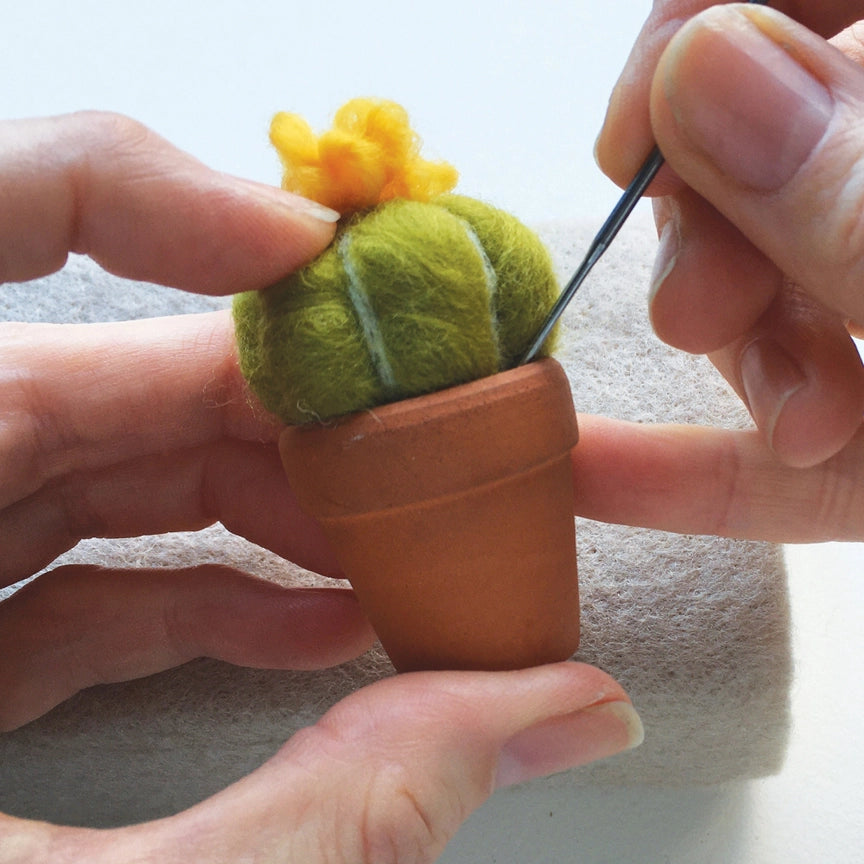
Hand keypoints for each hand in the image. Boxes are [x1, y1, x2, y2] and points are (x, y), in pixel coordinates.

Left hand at [0, 113, 642, 862]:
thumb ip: (342, 821)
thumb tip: (567, 708)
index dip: (137, 202)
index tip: (312, 254)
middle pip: (85, 378)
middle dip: (274, 409)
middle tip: (427, 450)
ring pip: (90, 464)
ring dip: (258, 500)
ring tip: (400, 551)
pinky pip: (69, 565)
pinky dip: (200, 585)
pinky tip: (316, 627)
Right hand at [595, 1, 863, 468]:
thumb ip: (863, 186)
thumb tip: (698, 67)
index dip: (695, 39)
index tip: (631, 145)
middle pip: (766, 160)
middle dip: (716, 238)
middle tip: (704, 312)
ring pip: (776, 304)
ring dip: (747, 367)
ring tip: (805, 426)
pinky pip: (780, 452)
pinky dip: (691, 472)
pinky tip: (592, 476)